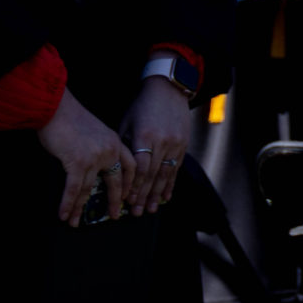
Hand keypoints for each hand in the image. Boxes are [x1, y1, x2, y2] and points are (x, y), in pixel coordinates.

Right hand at [38, 90, 134, 226]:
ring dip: (79, 207)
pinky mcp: (78, 162)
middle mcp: (109, 150)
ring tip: (75, 221)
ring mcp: (95, 157)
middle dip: (115, 201)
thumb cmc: (69, 117)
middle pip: (117, 181)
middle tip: (114, 215)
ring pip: (89, 189)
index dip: (131, 183)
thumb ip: (98, 148)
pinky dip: (68, 203)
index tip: (128, 195)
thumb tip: (91, 167)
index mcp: (115, 141)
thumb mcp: (93, 131)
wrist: (56, 106)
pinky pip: (74, 189)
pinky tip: (64, 214)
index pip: (131, 166)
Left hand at [117, 73, 191, 214]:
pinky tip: (165, 197)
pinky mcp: (183, 144)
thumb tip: (118, 169)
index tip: (126, 200)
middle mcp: (162, 142)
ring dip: (157, 194)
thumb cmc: (142, 105)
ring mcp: (175, 144)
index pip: (140, 167)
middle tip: (137, 213)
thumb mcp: (128, 121)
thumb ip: (125, 145)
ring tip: (151, 209)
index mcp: (145, 136)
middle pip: (152, 175)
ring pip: (165, 174)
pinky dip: (170, 184)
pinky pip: (176, 168)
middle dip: (143, 196)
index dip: (133, 186)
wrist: (168, 89)